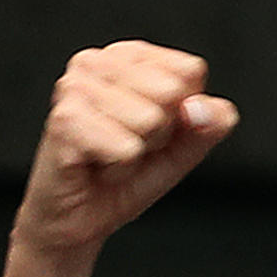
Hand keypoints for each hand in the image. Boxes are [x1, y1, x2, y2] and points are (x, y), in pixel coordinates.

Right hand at [13, 40, 236, 255]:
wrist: (80, 219)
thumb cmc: (126, 177)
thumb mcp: (182, 150)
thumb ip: (208, 125)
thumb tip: (210, 108)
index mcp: (128, 56)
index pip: (190, 71)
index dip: (183, 114)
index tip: (151, 130)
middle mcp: (97, 61)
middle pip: (171, 92)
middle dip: (160, 135)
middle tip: (128, 147)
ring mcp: (76, 87)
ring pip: (150, 121)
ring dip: (136, 154)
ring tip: (111, 157)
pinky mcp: (66, 119)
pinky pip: (127, 149)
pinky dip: (120, 169)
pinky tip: (98, 167)